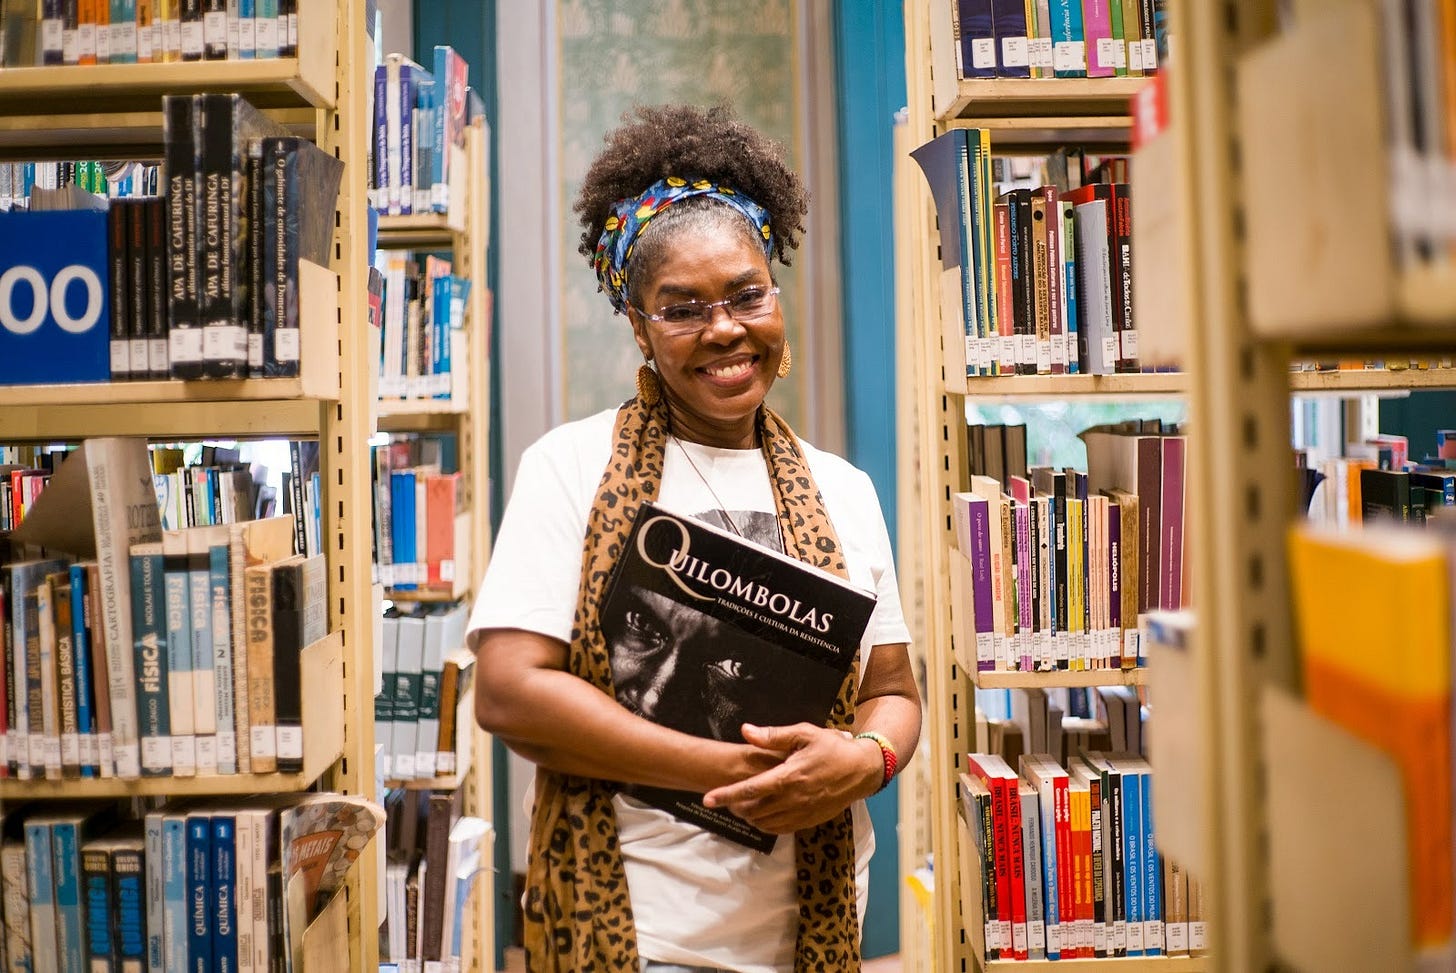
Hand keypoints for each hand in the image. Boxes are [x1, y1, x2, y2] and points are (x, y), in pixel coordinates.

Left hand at [701, 723, 883, 834]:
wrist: (862, 770)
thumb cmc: (832, 748)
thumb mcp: (804, 734)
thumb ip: (773, 735)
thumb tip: (746, 731)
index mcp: (789, 776)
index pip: (750, 789)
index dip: (726, 795)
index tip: (708, 799)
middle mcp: (794, 798)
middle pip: (753, 810)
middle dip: (736, 806)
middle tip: (727, 798)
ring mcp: (802, 812)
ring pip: (765, 823)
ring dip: (750, 816)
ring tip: (743, 805)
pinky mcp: (810, 821)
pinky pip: (780, 829)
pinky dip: (766, 824)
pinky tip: (763, 814)